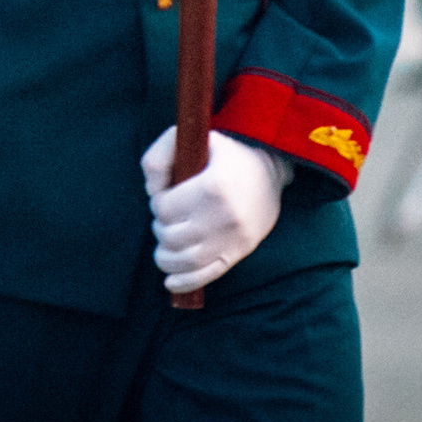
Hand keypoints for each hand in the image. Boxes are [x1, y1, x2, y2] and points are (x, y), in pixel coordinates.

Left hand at [141, 126, 290, 294]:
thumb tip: (150, 193)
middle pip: (171, 236)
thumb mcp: (195, 139)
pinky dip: (184, 282)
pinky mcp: (238, 253)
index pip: (164, 208)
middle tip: (167, 218)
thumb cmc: (227, 154)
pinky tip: (170, 282)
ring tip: (166, 243)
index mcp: (212, 187)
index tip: (165, 196)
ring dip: (165, 256)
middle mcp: (223, 217)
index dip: (157, 203)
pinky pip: (207, 275)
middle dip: (160, 228)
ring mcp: (232, 239)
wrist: (270, 172)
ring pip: (185, 260)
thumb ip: (160, 156)